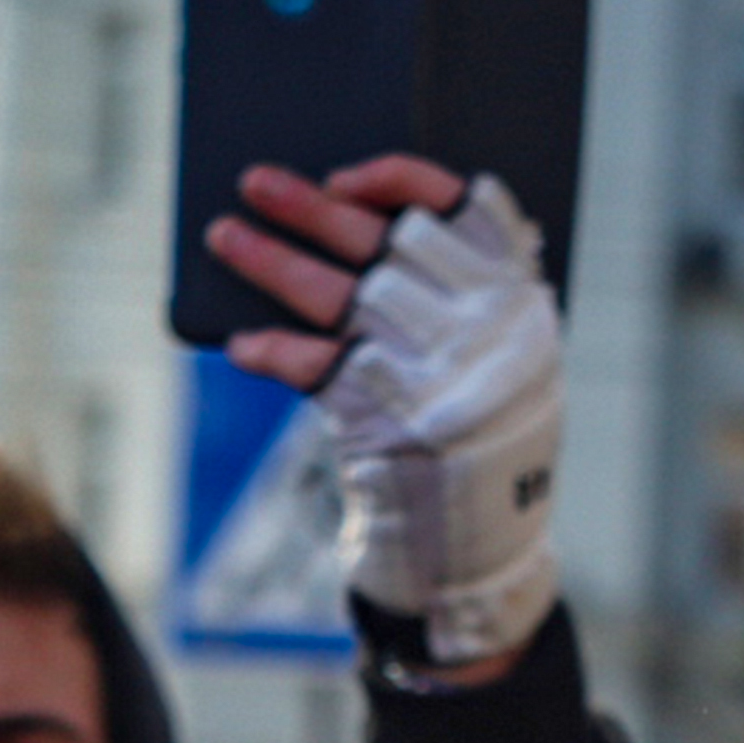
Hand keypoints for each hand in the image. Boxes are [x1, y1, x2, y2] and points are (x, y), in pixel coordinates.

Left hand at [205, 156, 562, 678]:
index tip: (344, 178)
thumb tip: (345, 230)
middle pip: (381, 242)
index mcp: (519, 305)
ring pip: (337, 293)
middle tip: (255, 182)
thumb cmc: (476, 453)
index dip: (397, 181)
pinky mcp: (387, 422)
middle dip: (308, 210)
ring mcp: (435, 373)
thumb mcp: (496, 370)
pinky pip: (312, 366)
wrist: (480, 564)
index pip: (463, 206)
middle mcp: (482, 331)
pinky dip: (272, 352)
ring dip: (270, 261)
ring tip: (224, 237)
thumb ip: (454, 303)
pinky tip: (242, 346)